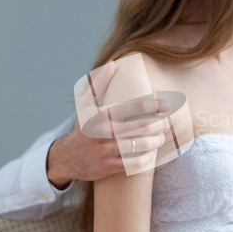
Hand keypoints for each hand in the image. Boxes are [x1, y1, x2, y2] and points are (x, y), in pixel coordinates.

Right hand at [47, 60, 170, 188]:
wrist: (66, 157)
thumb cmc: (83, 127)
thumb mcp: (86, 104)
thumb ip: (100, 83)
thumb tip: (112, 64)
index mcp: (101, 113)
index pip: (134, 106)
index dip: (154, 105)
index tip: (167, 106)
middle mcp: (103, 131)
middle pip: (142, 126)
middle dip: (160, 124)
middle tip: (167, 123)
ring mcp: (105, 150)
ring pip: (141, 145)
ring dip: (157, 141)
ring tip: (162, 137)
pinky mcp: (107, 167)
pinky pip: (135, 163)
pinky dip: (148, 157)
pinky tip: (151, 153)